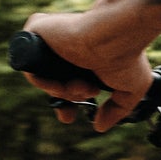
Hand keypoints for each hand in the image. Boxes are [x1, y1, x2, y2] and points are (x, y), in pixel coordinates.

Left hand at [20, 10, 156, 131]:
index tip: (69, 117)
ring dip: (60, 90)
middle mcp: (68, 51)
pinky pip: (27, 65)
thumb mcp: (133, 88)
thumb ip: (119, 109)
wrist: (114, 37)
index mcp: (86, 60)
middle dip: (66, 98)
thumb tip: (100, 126)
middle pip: (53, 84)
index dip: (66, 103)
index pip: (66, 83)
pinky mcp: (36, 33)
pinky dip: (41, 79)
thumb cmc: (127, 56)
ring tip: (79, 86)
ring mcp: (52, 42)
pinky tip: (60, 82)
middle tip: (79, 101)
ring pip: (42, 78)